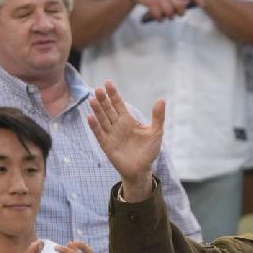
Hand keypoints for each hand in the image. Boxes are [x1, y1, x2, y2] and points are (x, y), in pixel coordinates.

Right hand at [88, 81, 163, 198]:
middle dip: (103, 100)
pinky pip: (99, 134)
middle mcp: (118, 125)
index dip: (113, 94)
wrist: (142, 169)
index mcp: (128, 120)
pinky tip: (90, 117)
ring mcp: (111, 134)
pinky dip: (95, 126)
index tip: (107, 83)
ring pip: (102, 120)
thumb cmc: (149, 150)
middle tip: (97, 89)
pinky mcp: (107, 145)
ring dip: (97, 110)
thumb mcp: (156, 132)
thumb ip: (158, 116)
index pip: (119, 104)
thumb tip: (161, 99)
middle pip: (108, 110)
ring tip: (92, 100)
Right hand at [126, 0, 201, 21]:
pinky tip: (157, 16)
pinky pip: (160, 17)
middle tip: (176, 14)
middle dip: (180, 13)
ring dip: (168, 17)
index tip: (203, 5)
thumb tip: (187, 5)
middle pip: (180, 7)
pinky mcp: (152, 3)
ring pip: (170, 13)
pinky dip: (159, 19)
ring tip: (165, 15)